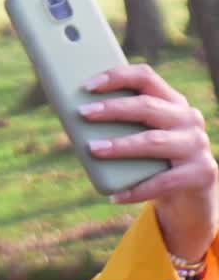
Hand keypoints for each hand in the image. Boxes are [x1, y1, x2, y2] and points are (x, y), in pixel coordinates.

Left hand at [80, 64, 218, 261]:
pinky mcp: (200, 173)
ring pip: (152, 141)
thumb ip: (126, 130)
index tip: (87, 85)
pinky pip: (162, 182)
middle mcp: (188, 119)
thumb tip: (79, 127)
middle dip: (113, 108)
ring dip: (120, 145)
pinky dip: (136, 190)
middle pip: (147, 106)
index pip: (146, 78)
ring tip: (92, 149)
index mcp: (174, 103)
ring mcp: (196, 145)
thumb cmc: (158, 168)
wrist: (191, 202)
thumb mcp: (145, 143)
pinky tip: (115, 196)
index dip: (117, 77)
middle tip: (83, 113)